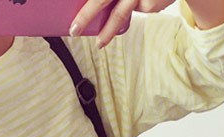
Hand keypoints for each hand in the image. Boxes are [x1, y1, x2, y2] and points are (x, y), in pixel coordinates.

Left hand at [70, 0, 223, 46]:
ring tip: (99, 44)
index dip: (88, 7)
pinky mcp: (150, 2)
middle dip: (86, 14)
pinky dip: (140, 9)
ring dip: (107, 31)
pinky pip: (137, 10)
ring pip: (119, 12)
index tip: (73, 23)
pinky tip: (149, 0)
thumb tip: (93, 8)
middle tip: (74, 30)